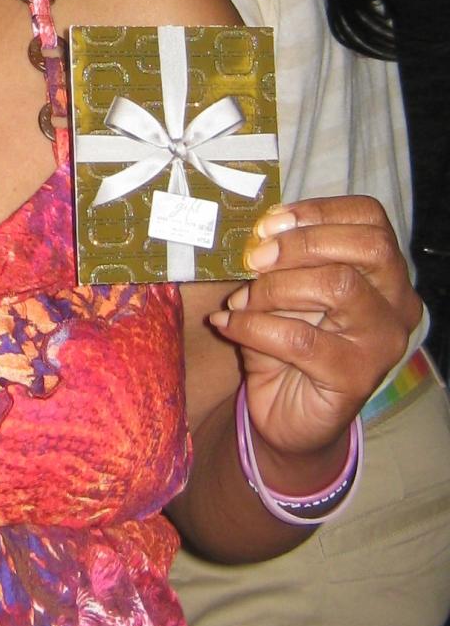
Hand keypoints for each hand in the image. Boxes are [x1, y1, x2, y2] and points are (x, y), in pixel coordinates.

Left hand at [209, 196, 419, 459]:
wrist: (289, 414)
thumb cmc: (287, 344)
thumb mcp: (283, 292)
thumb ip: (278, 261)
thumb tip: (255, 233)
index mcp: (384, 271)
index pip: (370, 218)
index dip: (319, 211)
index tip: (270, 222)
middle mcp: (397, 303)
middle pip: (367, 246)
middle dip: (302, 244)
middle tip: (254, 258)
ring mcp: (383, 342)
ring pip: (337, 286)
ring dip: (275, 287)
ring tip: (242, 299)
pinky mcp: (357, 377)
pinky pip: (300, 338)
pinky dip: (254, 325)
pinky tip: (229, 323)